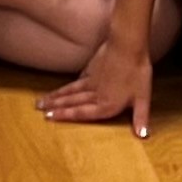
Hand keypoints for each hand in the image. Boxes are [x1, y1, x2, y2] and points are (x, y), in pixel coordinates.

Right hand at [41, 20, 156, 134]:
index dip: (65, 116)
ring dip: (56, 96)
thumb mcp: (143, 97)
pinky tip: (66, 86)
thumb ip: (141, 118)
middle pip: (71, 101)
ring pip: (71, 90)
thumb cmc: (137, 72)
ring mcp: (92, 79)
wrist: (128, 44)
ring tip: (42, 99)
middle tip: (38, 109)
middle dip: (54, 106)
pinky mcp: (92, 67)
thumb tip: (144, 137)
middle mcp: (95, 94)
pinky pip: (78, 79)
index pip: (81, 113)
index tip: (48, 118)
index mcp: (106, 104)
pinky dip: (70, 84)